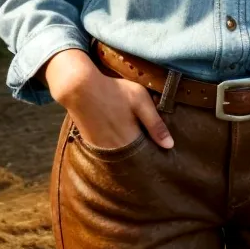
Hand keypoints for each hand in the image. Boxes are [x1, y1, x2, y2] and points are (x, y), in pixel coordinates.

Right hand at [38, 48, 174, 149]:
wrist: (79, 88)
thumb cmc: (114, 91)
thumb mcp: (140, 99)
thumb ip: (155, 124)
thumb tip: (170, 145)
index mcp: (131, 140)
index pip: (148, 157)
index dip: (155, 154)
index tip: (162, 152)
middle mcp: (117, 150)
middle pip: (134, 160)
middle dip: (142, 156)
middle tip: (148, 146)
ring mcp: (103, 149)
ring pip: (122, 157)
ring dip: (129, 153)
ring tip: (134, 142)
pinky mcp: (92, 144)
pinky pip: (109, 153)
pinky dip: (116, 149)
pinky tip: (118, 138)